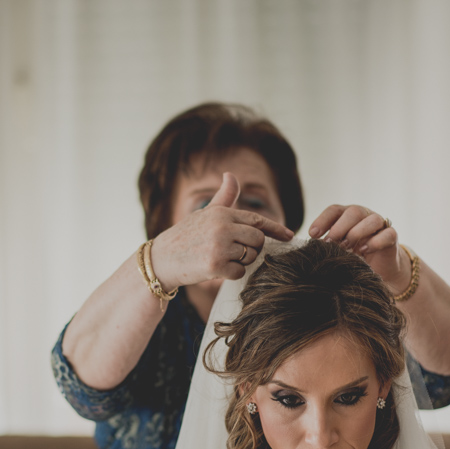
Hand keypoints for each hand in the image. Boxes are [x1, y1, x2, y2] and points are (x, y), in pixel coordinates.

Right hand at [152, 173, 293, 286]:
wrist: (160, 259)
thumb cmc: (184, 236)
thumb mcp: (205, 214)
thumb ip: (224, 197)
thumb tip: (230, 174)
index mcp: (222, 213)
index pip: (257, 220)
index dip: (275, 228)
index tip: (289, 236)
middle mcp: (222, 227)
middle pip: (257, 240)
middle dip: (252, 248)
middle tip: (234, 252)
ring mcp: (219, 246)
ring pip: (250, 257)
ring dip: (241, 262)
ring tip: (220, 258)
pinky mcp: (215, 265)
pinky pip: (239, 272)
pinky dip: (231, 274)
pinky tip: (215, 269)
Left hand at [308, 204, 408, 293]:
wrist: (379, 268)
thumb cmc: (353, 256)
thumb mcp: (336, 249)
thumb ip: (326, 245)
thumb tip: (308, 248)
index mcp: (347, 216)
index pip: (334, 210)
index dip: (322, 220)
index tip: (312, 234)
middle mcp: (363, 216)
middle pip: (352, 212)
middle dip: (339, 227)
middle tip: (329, 243)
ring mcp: (379, 225)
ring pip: (371, 220)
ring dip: (356, 233)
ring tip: (347, 248)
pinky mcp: (392, 237)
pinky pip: (387, 234)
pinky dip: (375, 242)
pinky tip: (364, 250)